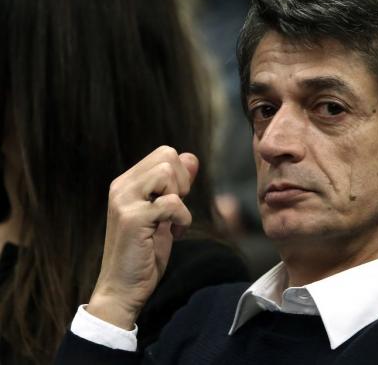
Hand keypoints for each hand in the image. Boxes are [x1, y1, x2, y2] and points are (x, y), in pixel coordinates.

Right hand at [87, 146, 198, 329]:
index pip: (164, 153)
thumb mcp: (164, 215)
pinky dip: (183, 219)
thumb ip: (176, 186)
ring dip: (180, 198)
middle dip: (182, 181)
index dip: (181, 175)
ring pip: (167, 171)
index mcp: (126, 183)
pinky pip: (173, 202)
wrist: (121, 290)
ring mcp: (124, 201)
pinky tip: (175, 234)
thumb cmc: (144, 254)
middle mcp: (121, 187)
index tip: (176, 201)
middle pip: (167, 155)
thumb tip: (191, 158)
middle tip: (175, 209)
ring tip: (172, 220)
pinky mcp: (133, 218)